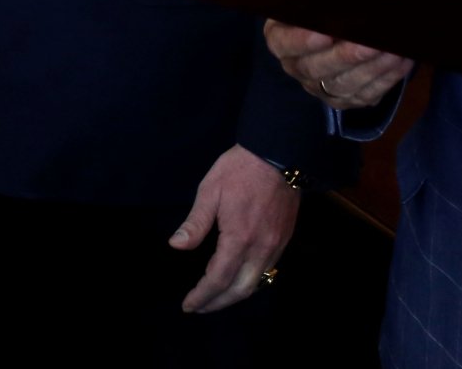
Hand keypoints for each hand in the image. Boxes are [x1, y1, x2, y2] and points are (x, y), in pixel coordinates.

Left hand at [168, 145, 299, 312]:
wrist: (279, 153)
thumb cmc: (240, 169)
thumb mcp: (210, 190)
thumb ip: (195, 223)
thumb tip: (176, 246)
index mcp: (239, 238)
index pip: (218, 279)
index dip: (202, 295)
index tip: (188, 305)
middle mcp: (261, 248)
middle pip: (240, 290)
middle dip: (218, 303)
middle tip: (199, 307)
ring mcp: (276, 245)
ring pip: (257, 284)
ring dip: (235, 295)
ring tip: (216, 298)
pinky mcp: (284, 238)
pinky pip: (268, 271)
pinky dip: (250, 282)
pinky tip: (238, 278)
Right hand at [263, 20, 411, 109]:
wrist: (327, 34)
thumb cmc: (317, 8)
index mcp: (280, 40)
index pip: (284, 44)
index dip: (302, 42)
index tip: (324, 34)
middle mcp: (298, 68)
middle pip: (316, 69)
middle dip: (345, 57)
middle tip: (369, 45)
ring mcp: (321, 88)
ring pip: (344, 84)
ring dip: (371, 69)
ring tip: (393, 52)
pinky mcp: (346, 99)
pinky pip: (366, 94)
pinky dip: (386, 79)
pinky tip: (401, 61)